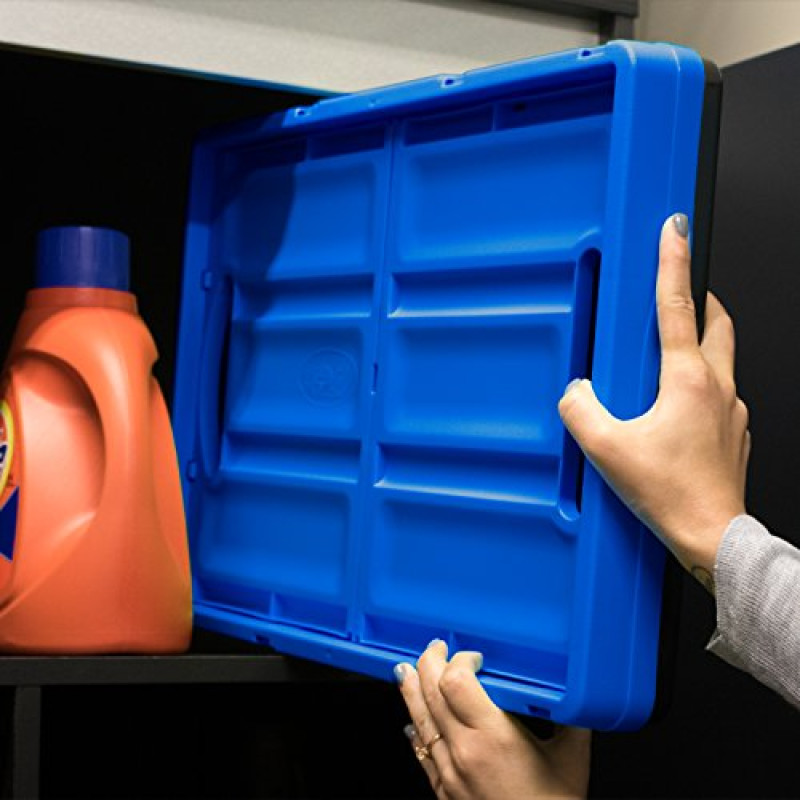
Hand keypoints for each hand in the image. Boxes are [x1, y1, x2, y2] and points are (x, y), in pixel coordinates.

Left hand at [395, 640, 590, 799]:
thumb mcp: (572, 756)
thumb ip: (569, 716)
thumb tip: (573, 691)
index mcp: (493, 736)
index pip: (456, 680)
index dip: (459, 659)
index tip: (473, 656)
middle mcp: (464, 751)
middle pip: (430, 693)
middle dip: (429, 662)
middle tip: (436, 648)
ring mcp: (449, 772)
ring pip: (418, 720)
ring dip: (411, 690)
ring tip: (406, 670)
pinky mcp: (443, 791)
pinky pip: (420, 752)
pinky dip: (415, 729)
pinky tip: (412, 721)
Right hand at [559, 213, 749, 590]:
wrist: (713, 537)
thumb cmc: (671, 495)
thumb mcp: (606, 450)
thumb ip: (580, 409)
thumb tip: (575, 390)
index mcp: (687, 380)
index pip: (677, 304)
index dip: (673, 259)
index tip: (675, 227)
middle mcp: (717, 387)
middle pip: (717, 320)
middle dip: (699, 295)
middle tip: (679, 288)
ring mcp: (732, 410)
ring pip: (722, 355)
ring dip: (700, 339)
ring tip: (669, 350)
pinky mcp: (735, 431)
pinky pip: (719, 391)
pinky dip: (699, 382)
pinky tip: (674, 406)